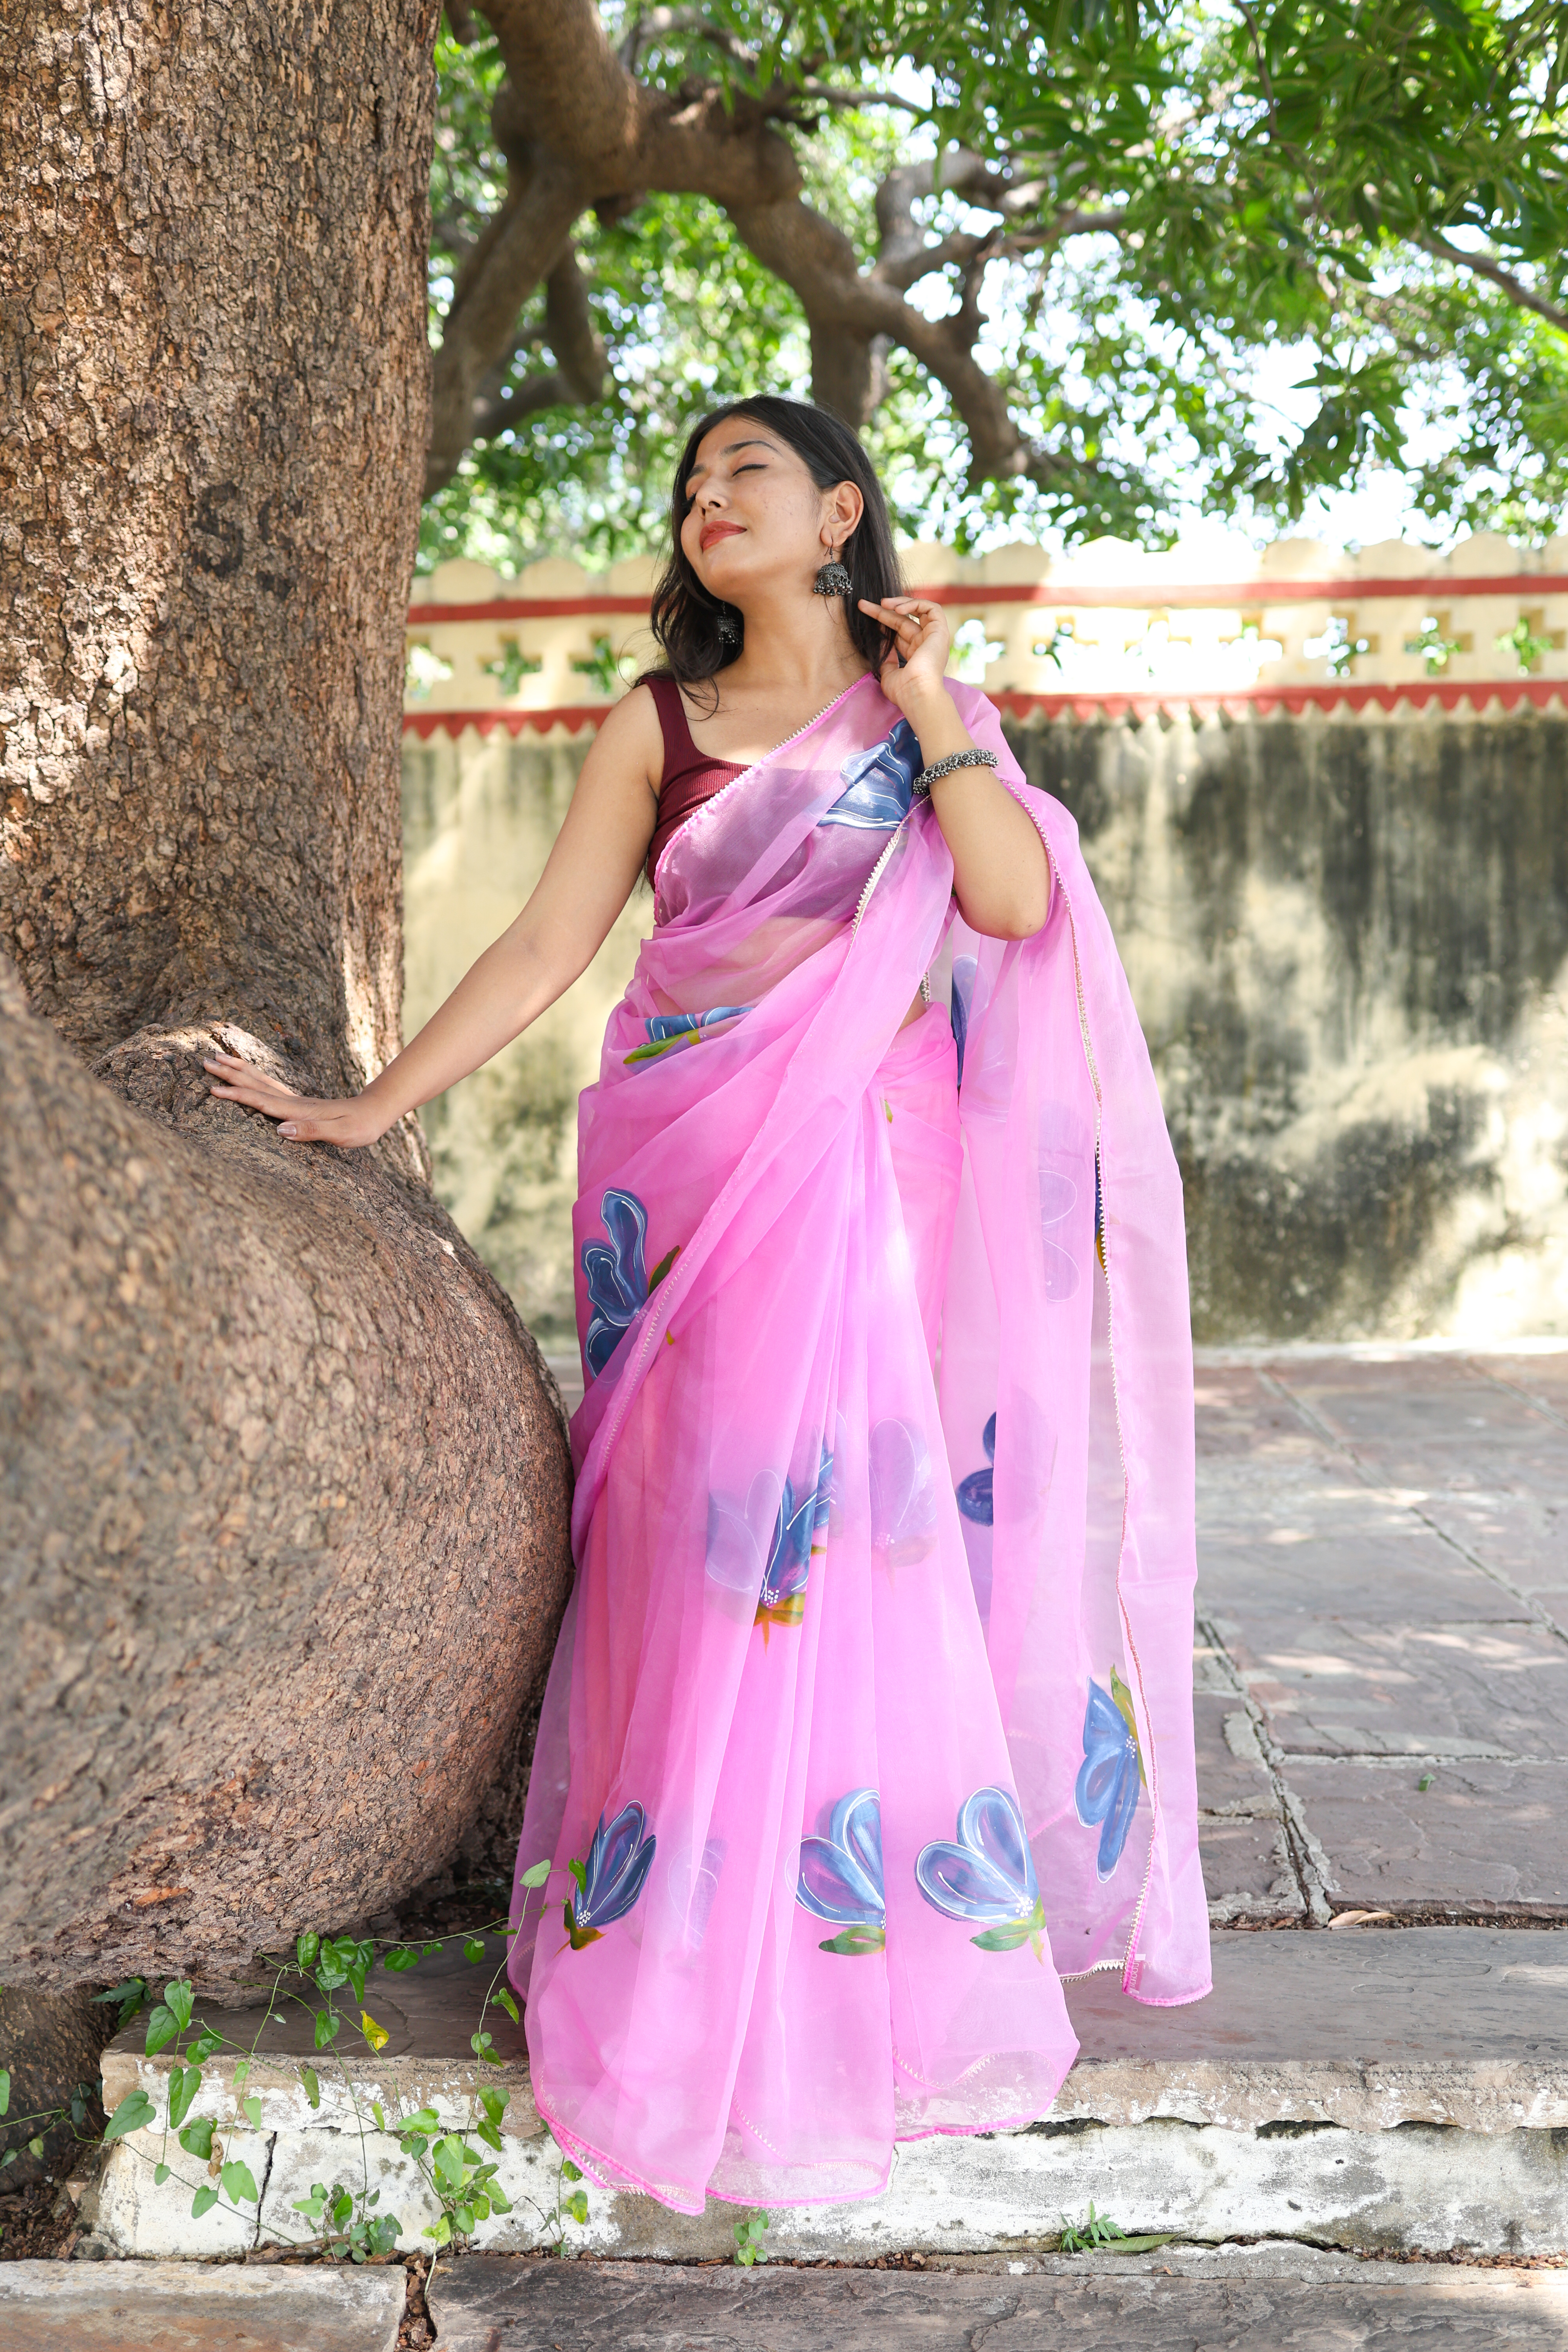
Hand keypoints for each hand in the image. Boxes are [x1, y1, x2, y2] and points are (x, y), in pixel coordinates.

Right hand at [203, 1052, 388, 1147]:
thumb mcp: (339, 1135)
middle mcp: (294, 1102)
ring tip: (220, 1058)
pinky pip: (270, 1086)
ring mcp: (296, 1100)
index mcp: (298, 1112)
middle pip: (256, 1085)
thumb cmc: (359, 1127)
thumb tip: (280, 1130)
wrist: (375, 1112)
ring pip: (261, 1081)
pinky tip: (248, 1076)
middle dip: (230, 1074)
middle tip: (206, 1061)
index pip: (262, 1102)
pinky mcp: (299, 1103)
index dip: (238, 1096)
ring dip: (239, 1070)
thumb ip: (310, 1133)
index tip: (214, 1089)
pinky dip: (254, 1077)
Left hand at [858, 595, 954, 719]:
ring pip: (919, 610)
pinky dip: (915, 604)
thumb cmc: (904, 691)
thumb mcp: (888, 673)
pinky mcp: (940, 631)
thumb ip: (886, 657)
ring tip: (882, 603)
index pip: (898, 632)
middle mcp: (925, 644)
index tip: (866, 614)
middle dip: (883, 610)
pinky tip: (898, 609)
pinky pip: (931, 608)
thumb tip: (880, 643)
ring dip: (900, 603)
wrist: (917, 694)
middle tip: (863, 605)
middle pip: (903, 620)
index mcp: (915, 654)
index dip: (883, 621)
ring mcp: (934, 637)